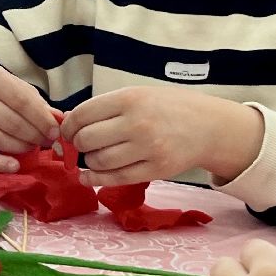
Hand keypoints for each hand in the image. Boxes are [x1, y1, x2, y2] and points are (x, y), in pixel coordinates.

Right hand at [0, 64, 58, 172]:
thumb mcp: (17, 90)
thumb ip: (38, 104)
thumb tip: (60, 120)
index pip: (21, 100)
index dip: (41, 119)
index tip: (55, 132)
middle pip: (10, 121)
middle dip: (34, 135)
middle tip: (46, 141)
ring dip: (20, 147)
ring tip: (32, 147)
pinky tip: (14, 166)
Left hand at [59, 87, 262, 186]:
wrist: (209, 126)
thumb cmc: (169, 107)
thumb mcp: (139, 95)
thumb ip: (106, 107)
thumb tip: (68, 119)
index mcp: (130, 99)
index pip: (83, 114)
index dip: (68, 126)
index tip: (66, 131)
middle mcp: (138, 123)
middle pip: (87, 140)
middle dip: (76, 145)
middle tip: (79, 146)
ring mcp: (148, 148)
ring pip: (99, 161)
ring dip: (88, 162)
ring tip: (91, 157)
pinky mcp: (156, 169)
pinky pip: (116, 178)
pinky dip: (96, 179)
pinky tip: (88, 177)